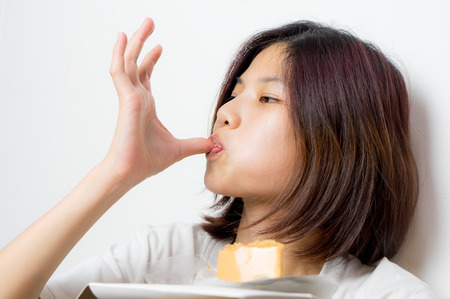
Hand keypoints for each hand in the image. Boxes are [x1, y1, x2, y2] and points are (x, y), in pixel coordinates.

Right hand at [104, 18, 213, 183]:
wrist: (132, 171)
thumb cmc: (148, 161)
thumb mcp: (180, 149)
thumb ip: (196, 144)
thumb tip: (214, 144)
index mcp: (145, 105)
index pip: (145, 75)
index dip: (151, 59)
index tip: (160, 47)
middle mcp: (136, 97)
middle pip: (136, 62)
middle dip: (142, 42)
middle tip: (149, 23)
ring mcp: (130, 97)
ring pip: (128, 62)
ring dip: (134, 41)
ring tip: (143, 24)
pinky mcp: (126, 99)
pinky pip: (120, 72)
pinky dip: (119, 54)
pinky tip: (121, 38)